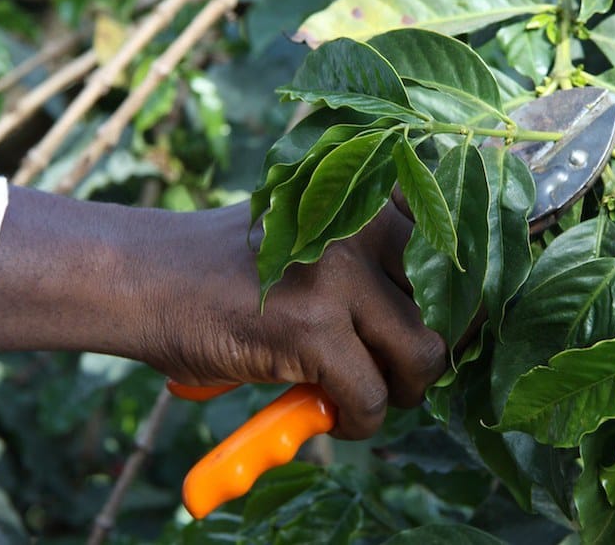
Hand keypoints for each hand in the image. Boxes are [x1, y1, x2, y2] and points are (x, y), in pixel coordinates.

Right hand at [0, 187, 445, 439]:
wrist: (145, 278)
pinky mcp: (310, 325)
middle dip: (436, 351)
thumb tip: (443, 325)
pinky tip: (324, 411)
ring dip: (403, 390)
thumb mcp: (310, 244)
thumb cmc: (229, 271)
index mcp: (367, 195)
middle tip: (399, 372)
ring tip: (362, 393)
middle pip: (457, 302)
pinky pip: (370, 396)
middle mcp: (362, 222)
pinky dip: (357, 420)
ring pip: (426, 354)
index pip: (461, 242)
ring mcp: (339, 272)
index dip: (468, 296)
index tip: (451, 327)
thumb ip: (372, 269)